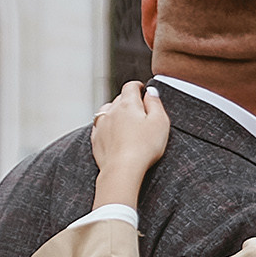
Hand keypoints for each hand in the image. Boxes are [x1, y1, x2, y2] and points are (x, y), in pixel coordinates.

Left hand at [91, 78, 170, 203]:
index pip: (131, 86)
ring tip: (125, 122)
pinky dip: (107, 127)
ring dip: (115, 113)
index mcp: (127, 104)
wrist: (122, 170)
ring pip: (107, 111)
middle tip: (139, 111)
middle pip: (119, 98)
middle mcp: (111, 111)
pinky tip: (114, 134)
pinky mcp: (96, 140)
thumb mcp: (160, 122)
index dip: (139, 87)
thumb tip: (150, 92)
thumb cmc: (144, 147)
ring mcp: (101, 125)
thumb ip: (156, 103)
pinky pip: (100, 127)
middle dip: (129, 101)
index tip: (143, 91)